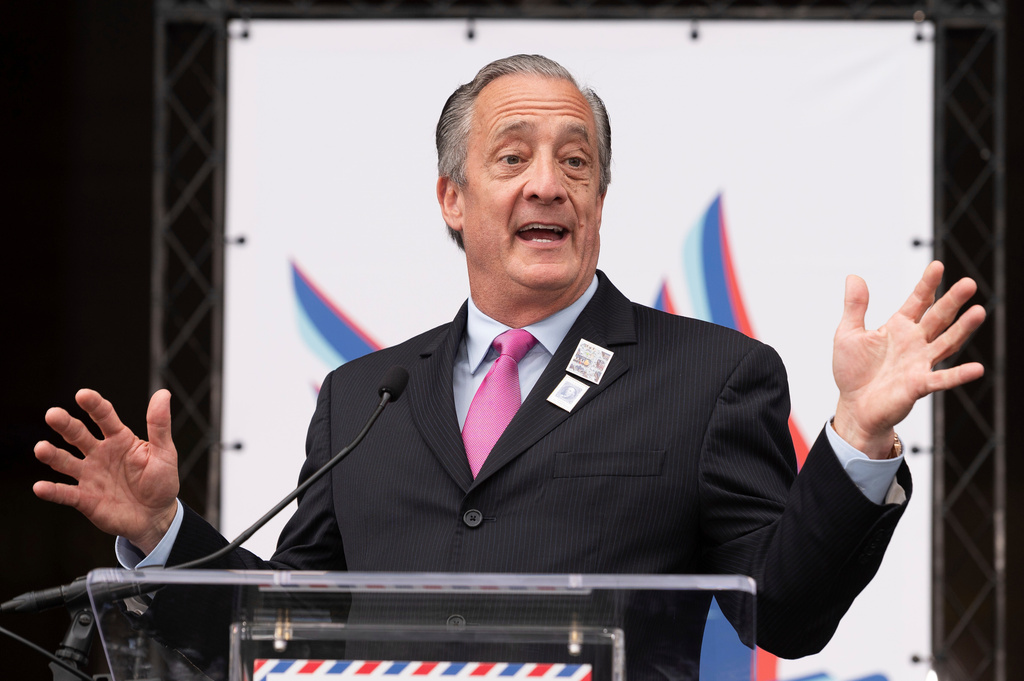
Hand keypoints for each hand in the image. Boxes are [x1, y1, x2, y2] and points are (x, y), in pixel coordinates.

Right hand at [33, 389, 179, 553]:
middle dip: (65, 424)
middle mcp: (100, 453)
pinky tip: (40, 487)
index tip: (83, 394)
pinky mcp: (84, 498)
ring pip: (66, 462)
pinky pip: (66, 494)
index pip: (104, 417)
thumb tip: (163, 393)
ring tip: (41, 448)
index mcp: (120, 439)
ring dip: (52, 455)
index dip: (94, 405)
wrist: (155, 516)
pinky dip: (52, 491)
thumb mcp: (164, 453)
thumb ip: (160, 425)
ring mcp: (89, 475)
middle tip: (53, 414)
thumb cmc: (161, 481)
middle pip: (78, 435)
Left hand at [832, 261, 985, 458]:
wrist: (854, 407)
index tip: (937, 265)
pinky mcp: (919, 385)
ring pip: (946, 343)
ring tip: (979, 311)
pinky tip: (976, 369)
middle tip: (969, 283)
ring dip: (963, 329)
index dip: (927, 284)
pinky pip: (942, 379)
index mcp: (898, 328)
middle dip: (952, 301)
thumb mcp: (848, 335)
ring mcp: (920, 363)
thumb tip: (853, 276)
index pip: (917, 301)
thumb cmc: (853, 372)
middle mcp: (915, 342)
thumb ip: (855, 307)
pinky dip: (959, 375)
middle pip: (938, 318)